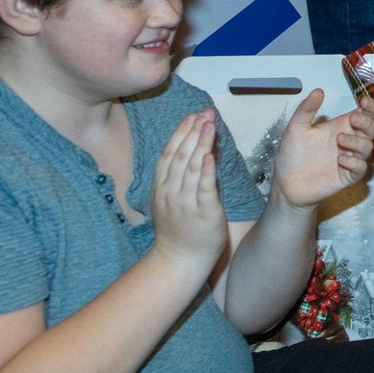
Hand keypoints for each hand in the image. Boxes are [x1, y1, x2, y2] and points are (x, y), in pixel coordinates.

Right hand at [150, 111, 228, 272]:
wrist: (179, 260)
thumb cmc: (179, 228)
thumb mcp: (173, 198)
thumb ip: (184, 175)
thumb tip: (199, 148)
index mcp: (162, 187)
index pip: (170, 153)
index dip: (180, 133)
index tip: (192, 115)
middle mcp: (171, 192)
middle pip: (180, 156)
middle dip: (193, 132)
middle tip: (205, 113)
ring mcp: (186, 202)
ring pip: (192, 167)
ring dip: (201, 144)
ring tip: (210, 124)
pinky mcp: (203, 212)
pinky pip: (204, 189)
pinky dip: (207, 171)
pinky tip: (211, 155)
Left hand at [267, 91, 373, 209]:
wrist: (285, 184)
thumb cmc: (291, 155)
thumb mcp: (295, 128)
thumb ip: (306, 110)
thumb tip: (318, 90)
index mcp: (340, 127)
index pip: (363, 114)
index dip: (369, 106)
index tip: (364, 101)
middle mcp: (349, 141)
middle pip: (371, 128)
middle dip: (367, 121)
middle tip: (353, 119)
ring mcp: (350, 159)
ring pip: (368, 147)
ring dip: (358, 141)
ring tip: (339, 139)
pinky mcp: (348, 176)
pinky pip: (360, 168)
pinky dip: (355, 163)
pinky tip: (340, 160)